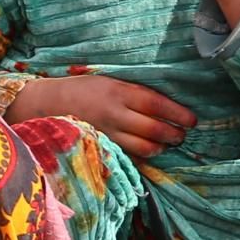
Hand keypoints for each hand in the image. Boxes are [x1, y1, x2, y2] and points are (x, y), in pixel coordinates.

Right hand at [12, 75, 197, 159]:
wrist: (46, 104)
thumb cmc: (83, 89)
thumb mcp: (110, 81)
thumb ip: (134, 92)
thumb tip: (166, 103)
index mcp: (118, 92)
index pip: (156, 104)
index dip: (178, 114)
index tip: (192, 120)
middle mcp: (114, 114)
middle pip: (153, 129)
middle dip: (174, 134)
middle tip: (182, 134)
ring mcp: (106, 134)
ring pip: (144, 148)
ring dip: (161, 148)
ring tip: (167, 144)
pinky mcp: (100, 148)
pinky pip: (128, 158)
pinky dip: (142, 158)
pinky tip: (148, 153)